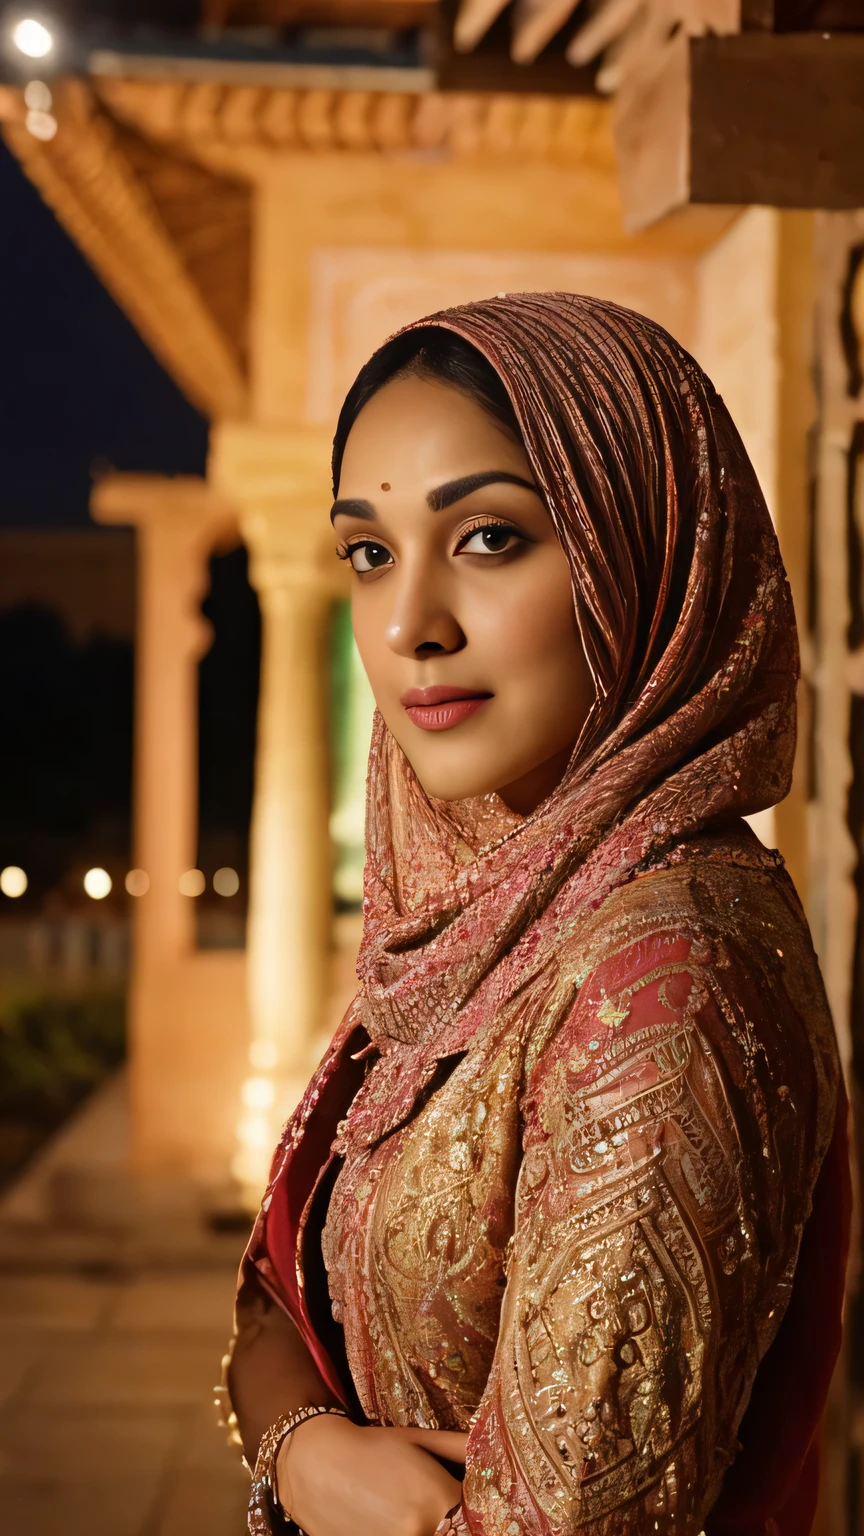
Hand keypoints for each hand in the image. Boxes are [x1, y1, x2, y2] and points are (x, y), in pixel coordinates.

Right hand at [276, 1414, 462, 1535]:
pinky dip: (400, 1533)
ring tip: (399, 1509)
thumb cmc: (370, 1447)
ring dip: (425, 1529)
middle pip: (452, 1529)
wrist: (315, 1463)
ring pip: (428, 1535)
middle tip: (424, 1503)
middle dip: (448, 1520)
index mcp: (440, 1498)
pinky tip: (387, 1521)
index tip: (461, 1502)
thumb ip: (459, 1449)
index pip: (476, 1514)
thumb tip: (488, 1454)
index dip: (471, 1508)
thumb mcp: (418, 1440)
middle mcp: (422, 1530)